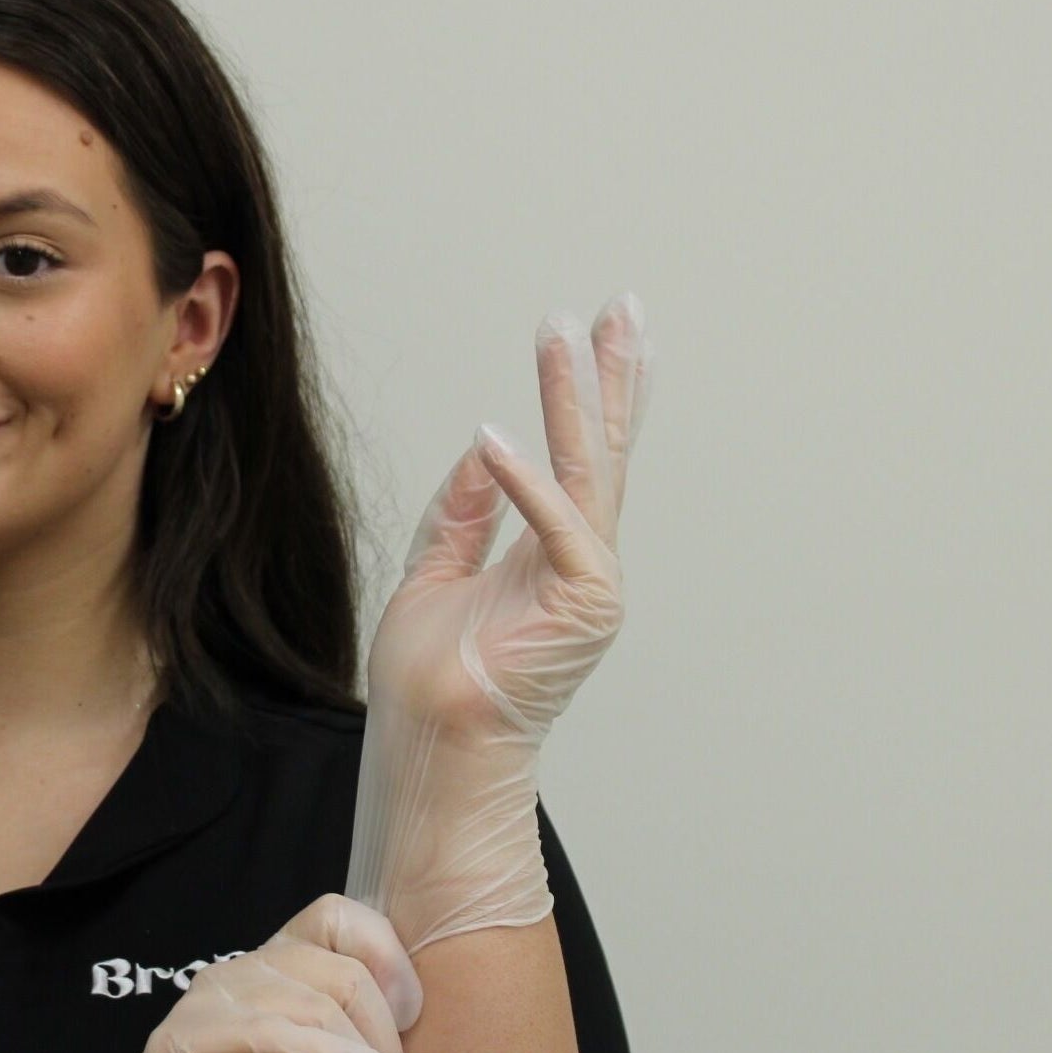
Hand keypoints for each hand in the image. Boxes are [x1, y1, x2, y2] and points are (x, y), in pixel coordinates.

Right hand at [22, 893, 424, 1052]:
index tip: (416, 1025)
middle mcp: (239, 974)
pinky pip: (269, 1034)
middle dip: (388, 1039)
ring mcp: (205, 1006)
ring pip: (314, 1000)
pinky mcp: (182, 1050)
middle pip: (342, 966)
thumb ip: (368, 1034)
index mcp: (278, 970)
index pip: (340, 917)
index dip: (389, 961)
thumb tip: (437, 1011)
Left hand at [345, 295, 653, 952]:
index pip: (577, 462)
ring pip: (588, 472)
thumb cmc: (428, 682)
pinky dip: (526, 483)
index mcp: (548, 557)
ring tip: (570, 330)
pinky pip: (559, 529)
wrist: (430, 745)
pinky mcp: (584, 607)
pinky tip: (497, 436)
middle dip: (611, 378)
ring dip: (577, 399)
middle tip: (623, 307)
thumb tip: (481, 447)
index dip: (587, 398)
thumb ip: (461, 514)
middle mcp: (578, 564)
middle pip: (603, 453)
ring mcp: (589, 584)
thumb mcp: (433, 574)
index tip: (595, 335)